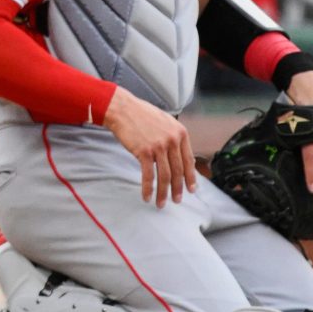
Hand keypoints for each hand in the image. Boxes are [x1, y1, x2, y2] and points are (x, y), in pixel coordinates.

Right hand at [104, 87, 195, 206]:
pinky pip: (149, 175)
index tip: (191, 189)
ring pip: (165, 176)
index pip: (189, 160)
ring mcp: (159, 146)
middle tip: (177, 200)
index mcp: (180, 133)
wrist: (122, 108)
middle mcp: (172, 140)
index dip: (190, 177)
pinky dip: (148, 188)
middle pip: (177, 171)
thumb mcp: (165, 122)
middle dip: (177, 189)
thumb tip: (179, 157)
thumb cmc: (141, 114)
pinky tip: (147, 196)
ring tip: (161, 203)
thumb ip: (174, 138)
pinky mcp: (144, 151)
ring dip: (163, 192)